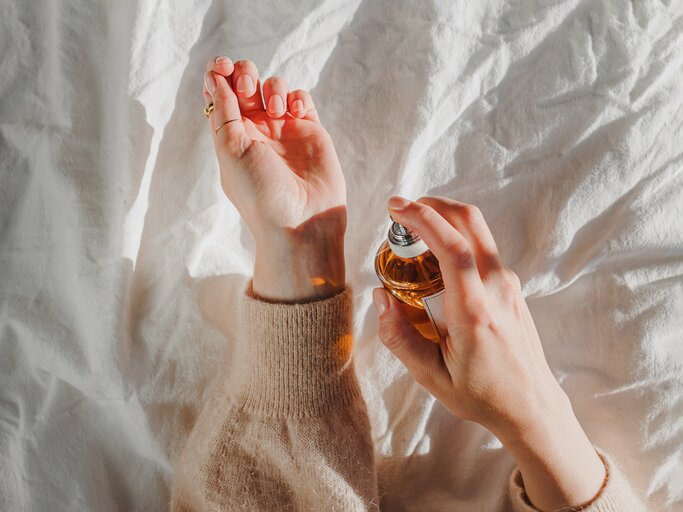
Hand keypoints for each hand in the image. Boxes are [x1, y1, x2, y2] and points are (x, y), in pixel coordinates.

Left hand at [203, 57, 345, 301]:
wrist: (300, 221)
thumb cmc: (260, 193)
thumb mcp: (231, 151)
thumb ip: (223, 111)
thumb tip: (214, 76)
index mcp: (230, 136)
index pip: (220, 94)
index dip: (219, 74)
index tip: (222, 67)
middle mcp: (256, 130)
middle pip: (246, 83)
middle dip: (245, 74)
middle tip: (248, 88)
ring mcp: (284, 130)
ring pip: (275, 87)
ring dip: (273, 88)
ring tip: (276, 110)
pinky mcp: (310, 130)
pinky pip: (302, 99)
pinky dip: (297, 97)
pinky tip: (295, 113)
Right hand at [373, 196, 605, 511]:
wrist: (531, 406)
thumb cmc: (482, 395)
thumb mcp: (431, 377)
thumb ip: (399, 337)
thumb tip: (379, 297)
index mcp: (475, 312)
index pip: (454, 248)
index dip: (424, 219)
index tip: (397, 208)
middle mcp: (498, 289)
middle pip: (470, 223)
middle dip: (433, 205)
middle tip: (402, 211)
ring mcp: (509, 284)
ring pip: (477, 231)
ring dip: (443, 221)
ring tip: (413, 238)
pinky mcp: (511, 285)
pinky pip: (481, 248)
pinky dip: (454, 239)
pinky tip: (433, 261)